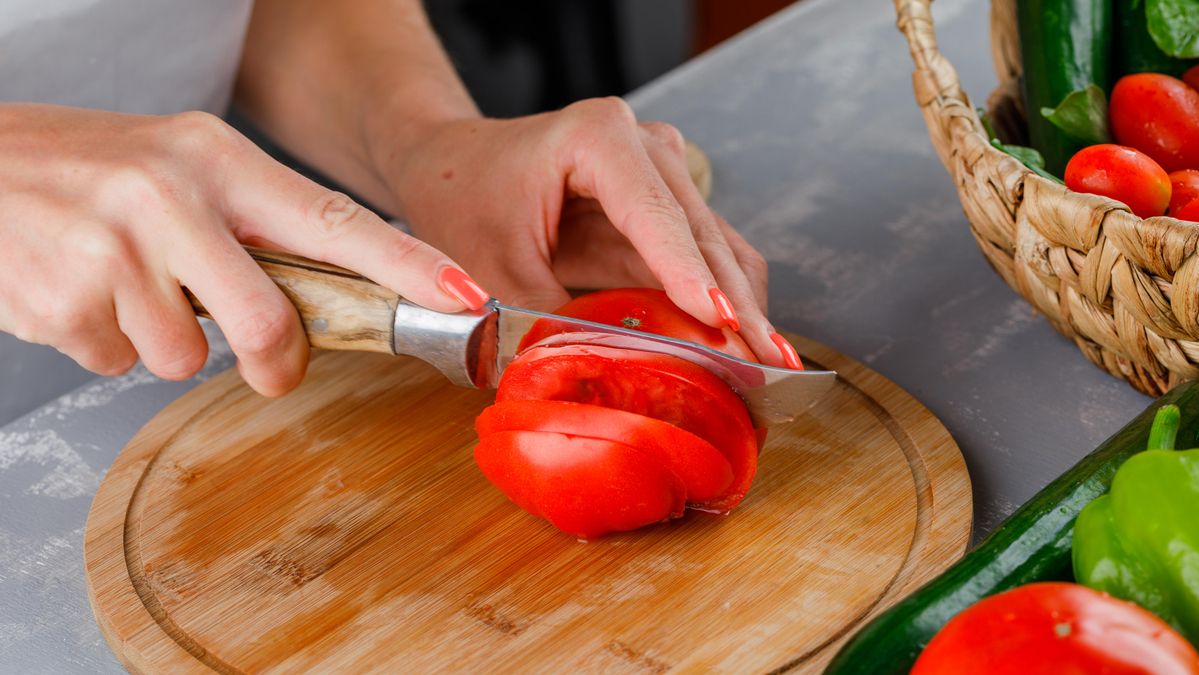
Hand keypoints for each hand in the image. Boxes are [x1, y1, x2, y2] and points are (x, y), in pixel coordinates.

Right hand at [0, 104, 488, 394]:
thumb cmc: (91, 172)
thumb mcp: (182, 171)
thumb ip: (254, 227)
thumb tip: (331, 298)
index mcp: (216, 160)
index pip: (332, 219)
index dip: (405, 265)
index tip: (463, 295)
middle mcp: (170, 198)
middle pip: (269, 322)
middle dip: (277, 361)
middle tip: (270, 361)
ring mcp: (113, 249)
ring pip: (187, 357)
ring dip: (165, 339)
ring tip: (126, 285)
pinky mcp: (64, 299)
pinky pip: (120, 363)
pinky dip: (108, 343)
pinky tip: (82, 292)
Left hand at [385, 98, 795, 367]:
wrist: (454, 164)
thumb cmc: (463, 198)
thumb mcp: (490, 266)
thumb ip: (541, 321)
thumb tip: (591, 380)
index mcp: (597, 138)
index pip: (656, 216)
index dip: (692, 275)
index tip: (726, 324)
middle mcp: (644, 146)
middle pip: (704, 235)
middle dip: (737, 307)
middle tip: (768, 369)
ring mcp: (663, 173)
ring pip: (720, 249)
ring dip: (743, 311)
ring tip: (767, 372)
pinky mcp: (666, 206)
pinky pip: (706, 259)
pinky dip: (723, 305)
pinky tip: (741, 352)